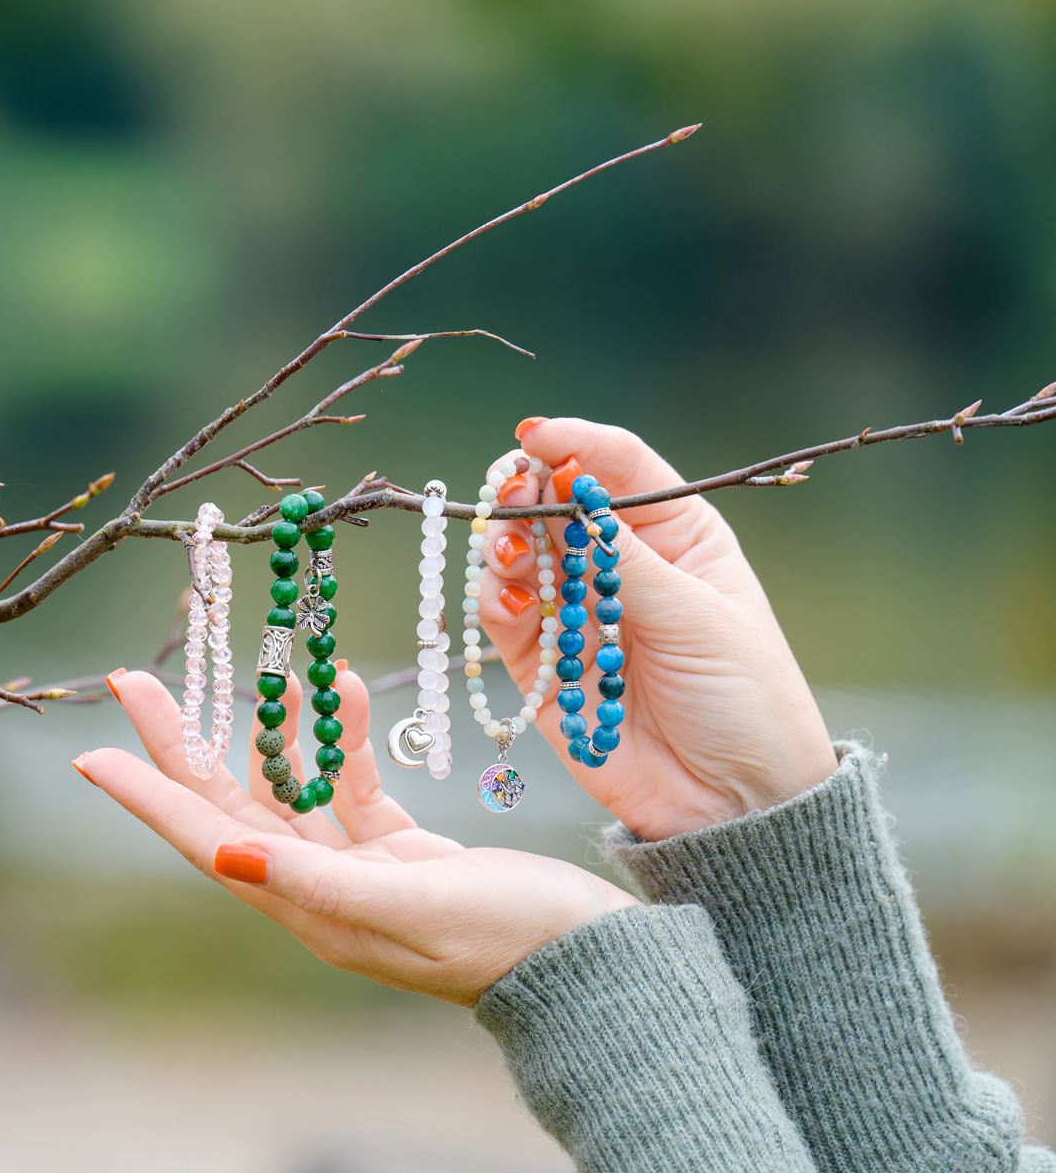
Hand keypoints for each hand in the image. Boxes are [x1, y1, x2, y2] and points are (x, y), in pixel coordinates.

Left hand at [74, 666, 636, 1005]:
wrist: (592, 964)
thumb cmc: (506, 941)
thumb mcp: (407, 907)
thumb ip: (312, 880)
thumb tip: (221, 852)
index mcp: (305, 908)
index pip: (202, 838)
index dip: (146, 795)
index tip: (90, 752)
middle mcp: (316, 889)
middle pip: (227, 803)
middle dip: (182, 740)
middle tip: (135, 678)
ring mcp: (357, 869)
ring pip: (291, 785)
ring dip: (274, 726)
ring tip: (255, 662)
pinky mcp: (400, 851)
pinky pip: (353, 784)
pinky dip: (346, 740)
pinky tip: (344, 690)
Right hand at [479, 417, 837, 839]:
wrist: (735, 802)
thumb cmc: (744, 698)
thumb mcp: (694, 615)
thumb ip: (621, 556)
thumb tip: (568, 485)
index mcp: (678, 536)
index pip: (618, 468)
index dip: (574, 445)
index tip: (533, 437)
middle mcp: (621, 566)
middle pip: (555, 506)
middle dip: (525, 496)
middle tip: (509, 498)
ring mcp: (580, 614)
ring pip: (519, 558)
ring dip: (504, 548)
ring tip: (510, 558)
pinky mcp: (545, 666)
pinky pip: (504, 620)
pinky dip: (495, 604)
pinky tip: (508, 602)